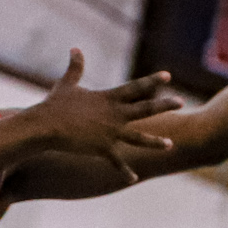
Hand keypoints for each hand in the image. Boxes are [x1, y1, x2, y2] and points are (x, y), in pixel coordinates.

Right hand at [30, 54, 182, 182]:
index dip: (152, 81)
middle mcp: (115, 114)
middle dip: (165, 105)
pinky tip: (133, 178)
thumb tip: (75, 49)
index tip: (169, 77)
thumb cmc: (55, 105)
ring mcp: (111, 133)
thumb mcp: (67, 84)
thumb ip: (75, 67)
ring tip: (170, 145)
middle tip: (181, 102)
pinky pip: (117, 162)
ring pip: (139, 138)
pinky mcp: (103, 149)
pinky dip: (125, 171)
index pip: (136, 87)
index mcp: (108, 98)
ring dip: (155, 142)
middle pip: (145, 109)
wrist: (46, 126)